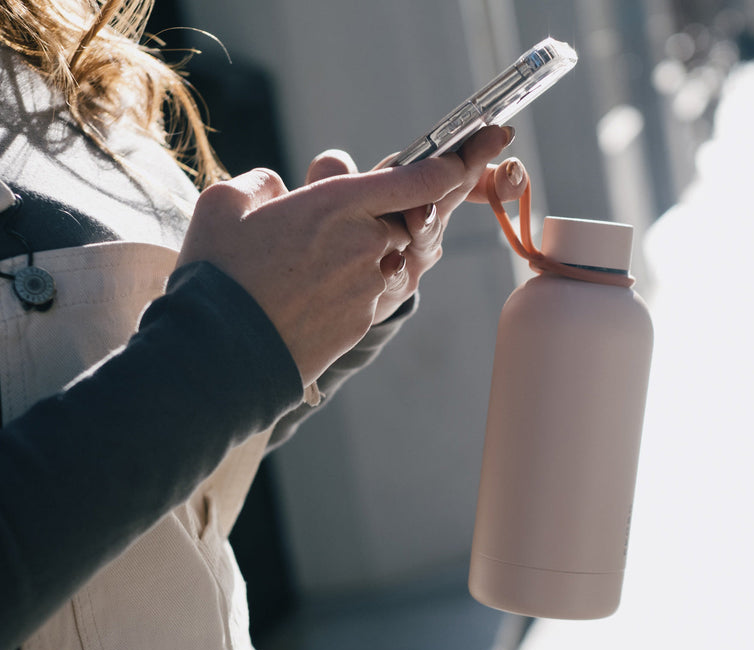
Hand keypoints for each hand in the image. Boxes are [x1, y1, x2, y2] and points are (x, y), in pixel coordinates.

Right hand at [177, 148, 507, 385]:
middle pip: (419, 215)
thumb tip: (278, 189)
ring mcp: (371, 287)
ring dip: (408, 237)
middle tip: (450, 176)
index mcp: (337, 205)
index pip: (417, 178)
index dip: (457, 160)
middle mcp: (366, 244)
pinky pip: (392, 286)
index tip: (486, 143)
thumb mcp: (224, 206)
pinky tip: (380, 264)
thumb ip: (261, 184)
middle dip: (430, 197)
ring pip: (409, 254)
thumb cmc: (219, 276)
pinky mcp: (365, 320)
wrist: (223, 354)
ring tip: (399, 228)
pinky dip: (391, 270)